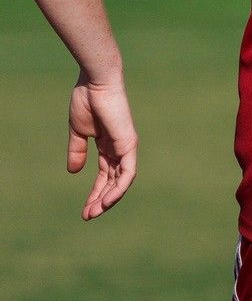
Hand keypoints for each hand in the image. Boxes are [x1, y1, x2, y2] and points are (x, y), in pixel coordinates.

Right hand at [69, 72, 136, 220]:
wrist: (95, 84)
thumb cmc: (86, 102)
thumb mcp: (78, 132)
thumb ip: (77, 151)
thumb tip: (73, 171)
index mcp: (108, 146)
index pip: (105, 175)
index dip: (96, 192)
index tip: (85, 209)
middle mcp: (120, 148)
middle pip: (113, 181)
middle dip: (101, 199)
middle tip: (88, 216)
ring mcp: (126, 147)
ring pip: (121, 180)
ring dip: (109, 198)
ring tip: (95, 212)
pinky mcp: (128, 144)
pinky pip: (127, 171)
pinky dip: (119, 187)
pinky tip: (108, 200)